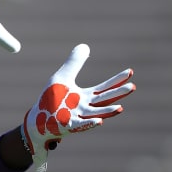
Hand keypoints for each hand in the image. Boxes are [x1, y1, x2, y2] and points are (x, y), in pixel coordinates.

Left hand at [22, 44, 135, 171]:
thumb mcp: (63, 77)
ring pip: (95, 114)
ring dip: (108, 111)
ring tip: (120, 108)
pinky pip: (80, 125)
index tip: (130, 72)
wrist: (39, 120)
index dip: (117, 80)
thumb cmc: (52, 99)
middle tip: (132, 87)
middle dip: (117, 94)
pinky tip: (99, 121)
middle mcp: (85, 108)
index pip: (104, 88)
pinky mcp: (68, 126)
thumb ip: (74, 63)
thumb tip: (85, 46)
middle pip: (104, 100)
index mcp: (86, 97)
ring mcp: (78, 118)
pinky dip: (89, 123)